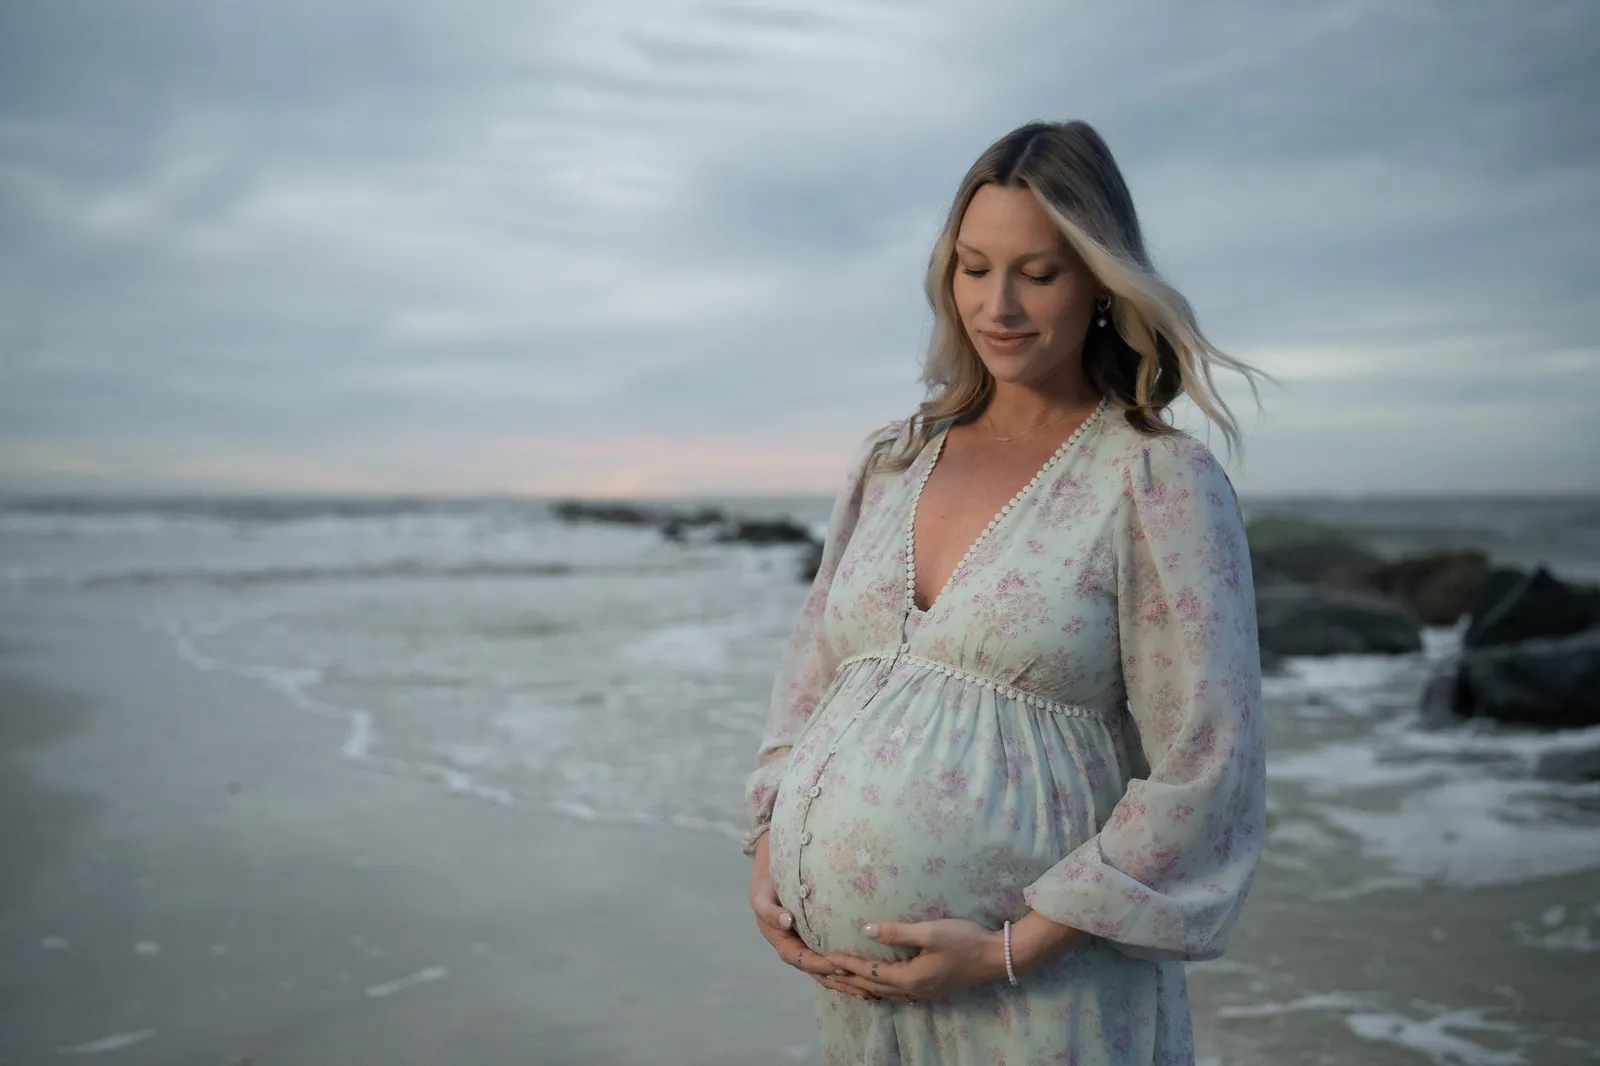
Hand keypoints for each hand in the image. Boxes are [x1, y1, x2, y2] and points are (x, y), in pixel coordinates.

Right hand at [748, 834, 874, 1000]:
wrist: (769, 886)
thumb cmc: (766, 892)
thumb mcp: (762, 900)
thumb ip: (770, 912)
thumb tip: (787, 921)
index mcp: (785, 947)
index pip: (805, 961)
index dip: (822, 966)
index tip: (840, 967)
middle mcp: (798, 953)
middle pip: (820, 974)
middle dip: (841, 982)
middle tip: (865, 987)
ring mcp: (809, 951)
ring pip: (829, 973)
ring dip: (848, 982)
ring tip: (872, 989)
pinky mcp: (818, 946)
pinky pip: (833, 962)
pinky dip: (848, 970)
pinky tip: (867, 974)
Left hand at [823, 918, 1006, 1002]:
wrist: (995, 957)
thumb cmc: (964, 940)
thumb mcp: (930, 931)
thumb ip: (897, 932)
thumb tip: (865, 929)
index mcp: (909, 978)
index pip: (869, 972)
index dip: (847, 964)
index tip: (827, 956)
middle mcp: (911, 991)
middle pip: (871, 988)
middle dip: (846, 979)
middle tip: (824, 972)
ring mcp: (921, 994)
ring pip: (881, 995)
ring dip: (859, 987)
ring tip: (841, 981)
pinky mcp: (929, 990)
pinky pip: (893, 995)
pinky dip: (876, 990)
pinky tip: (874, 985)